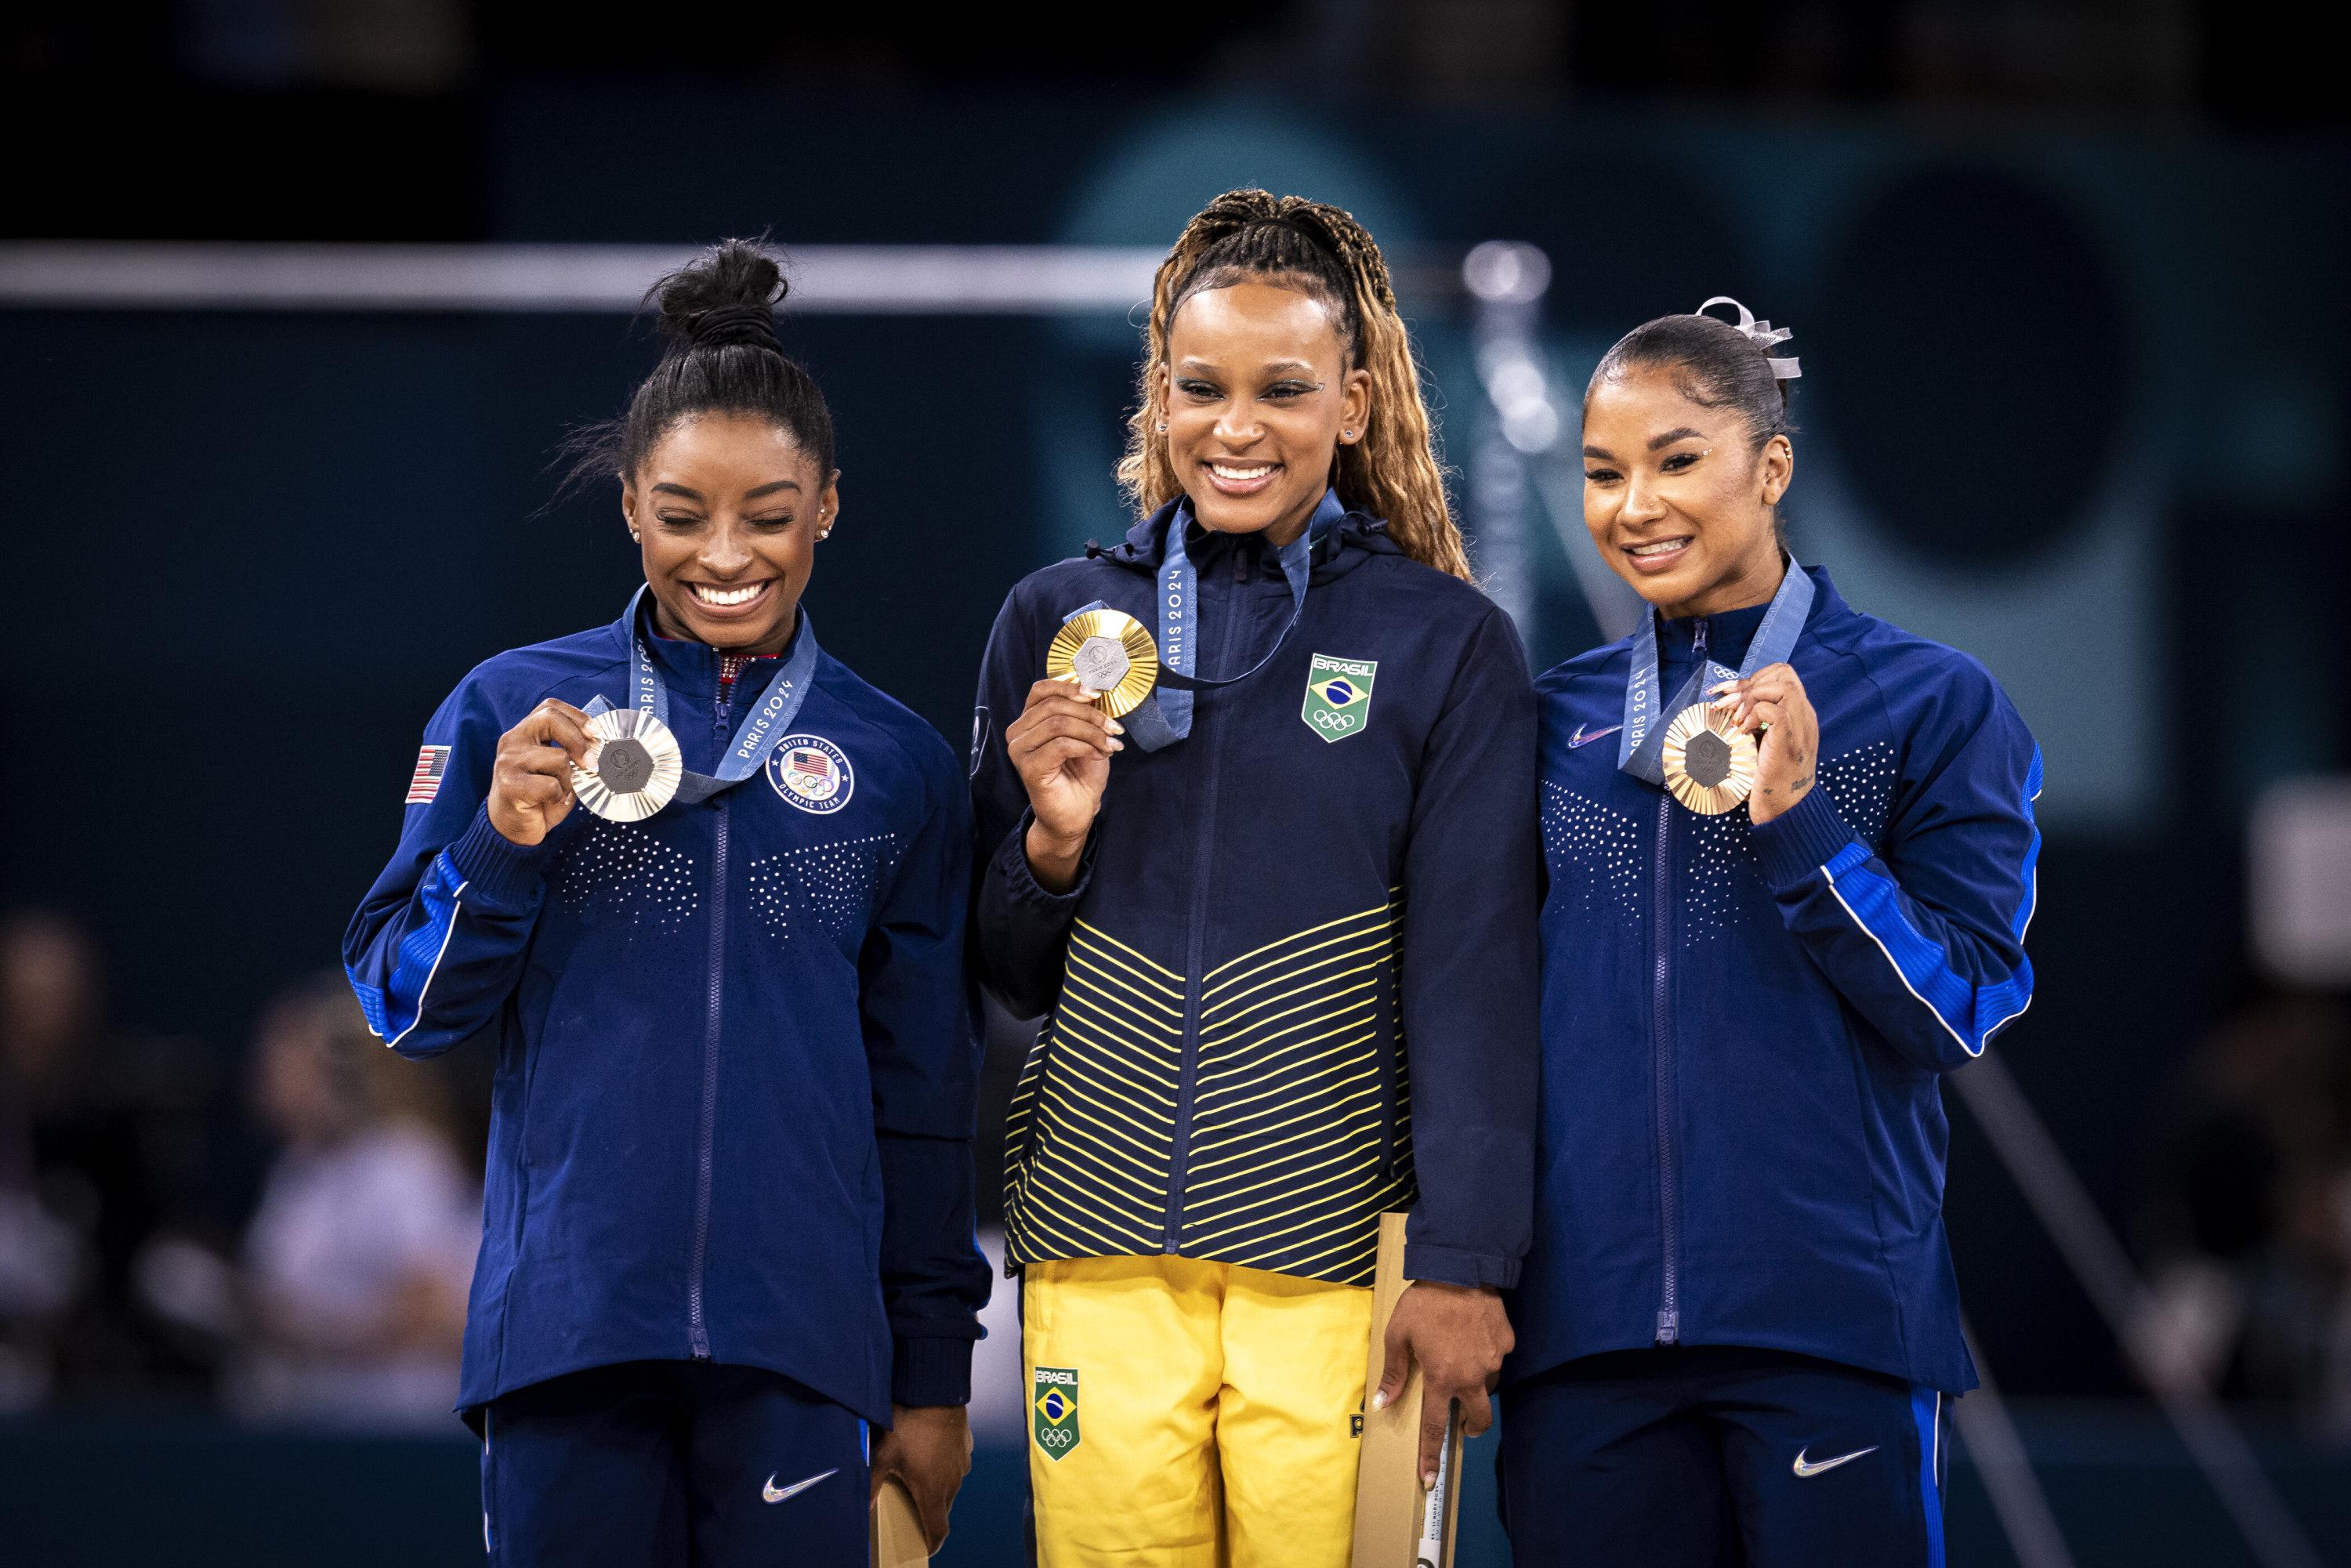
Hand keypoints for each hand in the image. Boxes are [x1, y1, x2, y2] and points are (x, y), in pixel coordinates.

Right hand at [487, 699, 592, 845]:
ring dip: (568, 779)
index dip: (578, 717)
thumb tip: (601, 748)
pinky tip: (548, 802)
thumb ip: (572, 753)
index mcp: (525, 733)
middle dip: (579, 740)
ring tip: (559, 792)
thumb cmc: (539, 797)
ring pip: (558, 757)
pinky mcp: (509, 784)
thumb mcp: (557, 769)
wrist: (512, 828)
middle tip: (593, 764)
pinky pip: (551, 784)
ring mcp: (508, 761)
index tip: (597, 734)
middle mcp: (512, 740)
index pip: (551, 707)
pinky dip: (558, 796)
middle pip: (551, 718)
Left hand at [869, 1403, 970, 1552]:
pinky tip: (928, 1453)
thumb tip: (863, 1507)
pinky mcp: (965, 1448)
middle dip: (929, 1513)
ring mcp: (961, 1465)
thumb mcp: (883, 1455)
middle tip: (911, 1508)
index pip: (939, 1530)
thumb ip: (873, 1485)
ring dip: (936, 1488)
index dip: (932, 1543)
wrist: (935, 1392)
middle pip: (942, 1509)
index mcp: (932, 1491)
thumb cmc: (909, 1425)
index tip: (925, 1548)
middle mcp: (952, 1482)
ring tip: (916, 1476)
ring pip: (950, 1487)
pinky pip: (955, 1467)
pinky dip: (943, 1468)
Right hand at [1004, 677, 1121, 892]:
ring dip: (1092, 731)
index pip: (1041, 689)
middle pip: (1054, 705)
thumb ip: (1083, 711)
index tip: (1097, 694)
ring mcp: (1020, 751)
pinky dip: (1086, 746)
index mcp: (1028, 720)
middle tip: (1114, 728)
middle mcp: (1017, 733)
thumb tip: (1094, 689)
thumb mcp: (1086, 734)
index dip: (1069, 687)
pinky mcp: (1029, 768)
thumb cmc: (1080, 774)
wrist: (1076, 813)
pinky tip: (1099, 755)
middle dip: (1090, 714)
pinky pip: (1060, 745)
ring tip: (1110, 745)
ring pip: (1058, 723)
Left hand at [1372, 1282, 1513, 1488]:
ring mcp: (1494, 1361)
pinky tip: (1474, 1336)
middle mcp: (1472, 1377)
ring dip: (1476, 1384)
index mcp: (1443, 1379)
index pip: (1436, 1428)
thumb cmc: (1424, 1303)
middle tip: (1462, 1420)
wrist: (1460, 1270)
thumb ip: (1394, 1372)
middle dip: (1471, 1426)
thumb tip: (1382, 1403)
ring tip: (1461, 1360)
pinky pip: (1497, 1358)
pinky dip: (1486, 1355)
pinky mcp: (1507, 1343)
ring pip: (1488, 1386)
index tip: (1430, 1479)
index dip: (1432, 1456)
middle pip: (1479, 1419)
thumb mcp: (1398, 1335)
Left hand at [1713, 662, 1817, 825]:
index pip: (1783, 676)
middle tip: (1728, 703)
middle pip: (1784, 673)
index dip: (1755, 679)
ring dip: (1751, 696)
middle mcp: (1804, 716)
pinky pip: (1773, 709)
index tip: (1731, 695)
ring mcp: (1800, 726)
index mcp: (1800, 715)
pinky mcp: (1788, 739)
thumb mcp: (1765, 743)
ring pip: (1782, 685)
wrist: (1785, 810)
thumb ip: (1759, 722)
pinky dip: (1752, 714)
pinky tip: (1742, 730)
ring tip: (1735, 717)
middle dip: (1751, 682)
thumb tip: (1730, 704)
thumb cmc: (1770, 779)